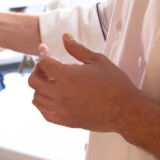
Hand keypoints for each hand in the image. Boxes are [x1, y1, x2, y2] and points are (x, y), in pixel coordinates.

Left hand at [29, 33, 159, 159]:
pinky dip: (43, 105)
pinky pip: (45, 114)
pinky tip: (51, 98)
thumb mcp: (97, 60)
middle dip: (37, 70)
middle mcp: (60, 94)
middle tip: (46, 66)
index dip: (43, 53)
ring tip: (49, 81)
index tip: (45, 49)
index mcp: (67, 77)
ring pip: (36, 98)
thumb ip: (77, 48)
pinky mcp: (66, 121)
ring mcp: (62, 110)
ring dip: (39, 87)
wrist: (125, 111)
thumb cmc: (115, 85)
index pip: (44, 62)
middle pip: (33, 81)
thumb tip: (65, 37)